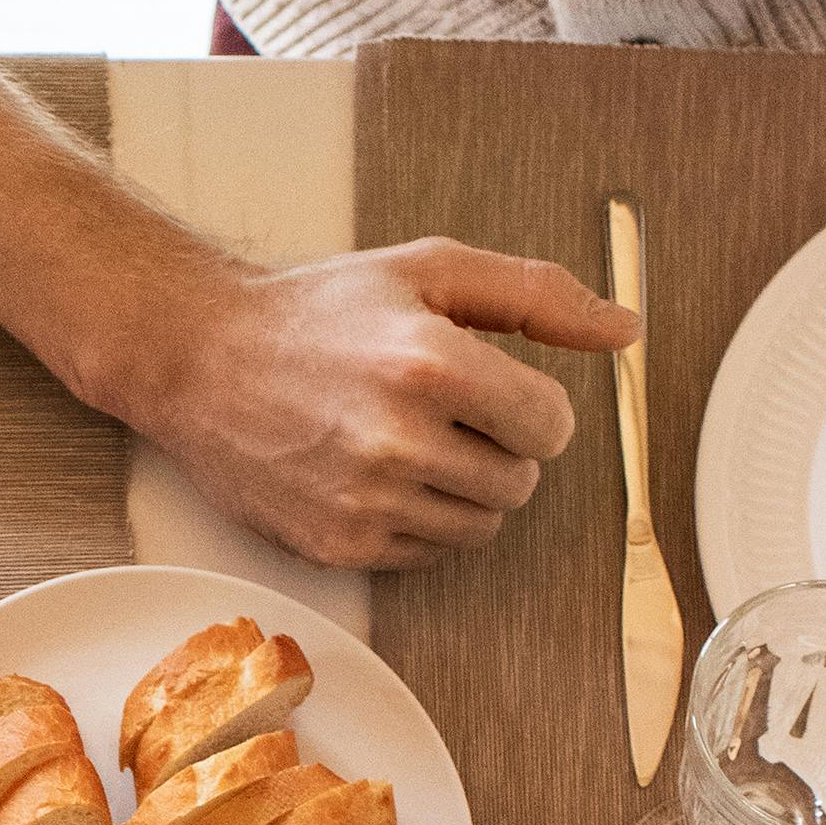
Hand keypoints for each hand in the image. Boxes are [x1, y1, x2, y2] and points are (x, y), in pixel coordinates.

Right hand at [102, 239, 635, 574]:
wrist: (200, 360)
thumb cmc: (318, 310)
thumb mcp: (430, 270)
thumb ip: (536, 296)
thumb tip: (625, 330)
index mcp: (430, 363)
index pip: (551, 425)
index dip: (533, 408)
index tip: (497, 392)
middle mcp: (398, 439)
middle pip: (521, 482)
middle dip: (500, 449)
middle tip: (446, 413)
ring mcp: (365, 501)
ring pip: (480, 526)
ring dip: (466, 489)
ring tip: (414, 442)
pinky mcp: (338, 544)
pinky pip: (428, 555)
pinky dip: (421, 520)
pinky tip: (381, 474)